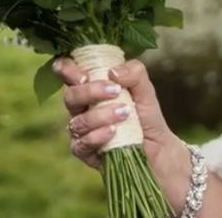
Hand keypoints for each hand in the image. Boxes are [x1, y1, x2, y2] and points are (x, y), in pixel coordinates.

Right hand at [54, 58, 185, 174]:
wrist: (156, 146)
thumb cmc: (145, 114)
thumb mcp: (145, 89)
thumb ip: (134, 73)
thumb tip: (113, 72)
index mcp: (90, 87)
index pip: (68, 73)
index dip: (66, 69)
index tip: (82, 75)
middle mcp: (81, 108)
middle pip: (70, 96)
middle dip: (90, 91)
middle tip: (115, 91)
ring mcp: (81, 130)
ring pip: (77, 121)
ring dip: (101, 115)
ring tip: (125, 113)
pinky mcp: (84, 151)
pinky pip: (81, 144)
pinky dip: (98, 136)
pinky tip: (114, 131)